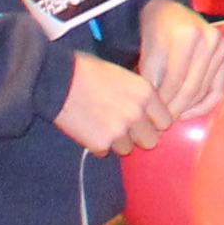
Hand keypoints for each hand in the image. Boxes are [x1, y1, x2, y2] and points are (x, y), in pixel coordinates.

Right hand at [54, 52, 169, 156]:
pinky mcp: (100, 143)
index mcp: (146, 93)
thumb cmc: (89, 72)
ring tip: (101, 125)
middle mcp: (136, 113)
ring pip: (127, 149)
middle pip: (150, 141)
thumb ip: (140, 95)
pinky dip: (97, 145)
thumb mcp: (124, 76)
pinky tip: (88, 128)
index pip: (165, 122)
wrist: (58, 80)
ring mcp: (119, 131)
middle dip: (138, 137)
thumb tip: (149, 113)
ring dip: (117, 142)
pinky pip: (105, 152)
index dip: (153, 123)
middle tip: (123, 128)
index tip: (143, 122)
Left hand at [137, 0, 223, 125]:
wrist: (169, 11)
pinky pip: (217, 88)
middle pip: (192, 87)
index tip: (151, 116)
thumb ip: (152, 82)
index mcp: (187, 36)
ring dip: (187, 108)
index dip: (162, 102)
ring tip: (171, 118)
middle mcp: (209, 40)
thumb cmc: (154, 33)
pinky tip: (188, 113)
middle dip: (175, 109)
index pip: (174, 80)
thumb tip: (156, 113)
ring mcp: (221, 47)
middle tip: (161, 124)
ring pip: (204, 90)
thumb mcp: (147, 55)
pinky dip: (204, 105)